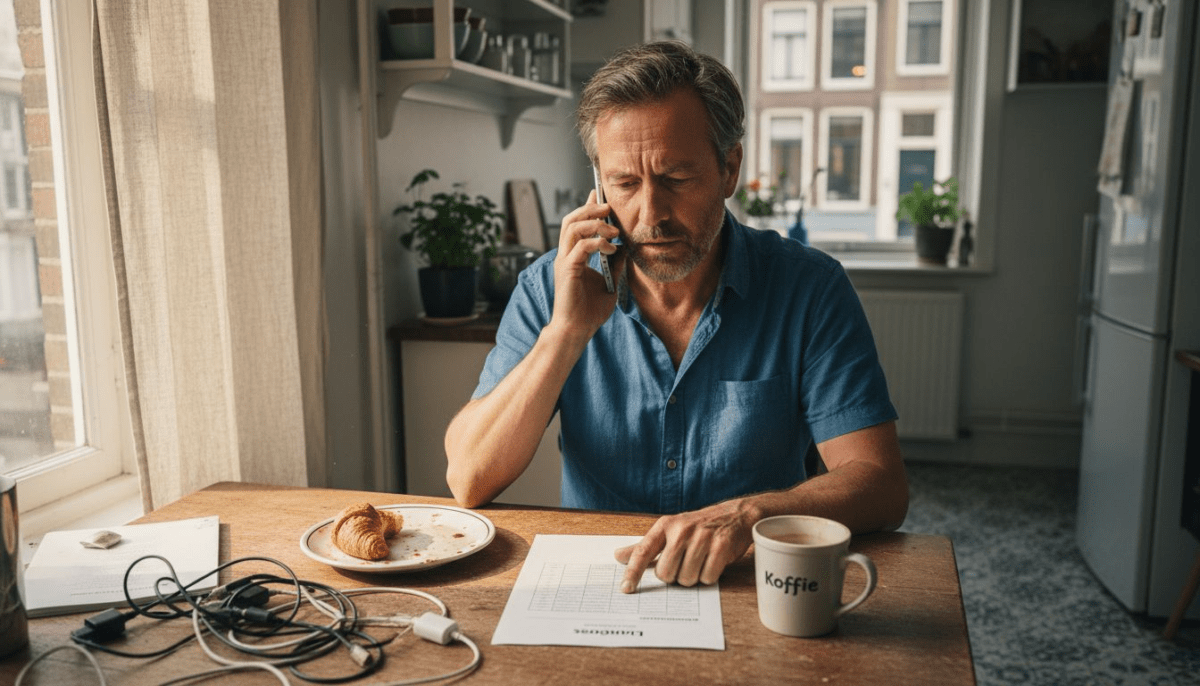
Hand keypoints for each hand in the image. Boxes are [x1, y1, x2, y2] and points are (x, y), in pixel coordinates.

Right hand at [549, 191, 623, 344]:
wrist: (577, 331)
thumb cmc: (589, 311)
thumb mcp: (609, 282)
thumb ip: (615, 263)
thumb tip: (627, 247)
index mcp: (572, 256)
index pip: (576, 224)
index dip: (587, 207)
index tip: (599, 195)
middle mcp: (565, 255)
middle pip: (570, 219)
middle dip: (590, 209)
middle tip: (609, 208)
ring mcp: (564, 261)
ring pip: (573, 227)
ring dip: (595, 224)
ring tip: (613, 231)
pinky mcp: (568, 270)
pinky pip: (580, 247)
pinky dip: (597, 243)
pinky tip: (611, 250)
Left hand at [613, 499, 756, 592]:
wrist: (736, 514)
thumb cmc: (699, 526)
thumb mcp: (670, 530)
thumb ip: (645, 546)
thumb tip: (618, 556)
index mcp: (665, 525)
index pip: (643, 551)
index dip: (633, 572)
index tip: (626, 588)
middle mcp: (681, 530)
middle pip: (666, 574)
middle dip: (675, 575)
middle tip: (685, 562)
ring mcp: (702, 537)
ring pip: (686, 578)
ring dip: (693, 576)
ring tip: (700, 560)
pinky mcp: (721, 547)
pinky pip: (707, 578)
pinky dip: (710, 576)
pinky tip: (713, 562)